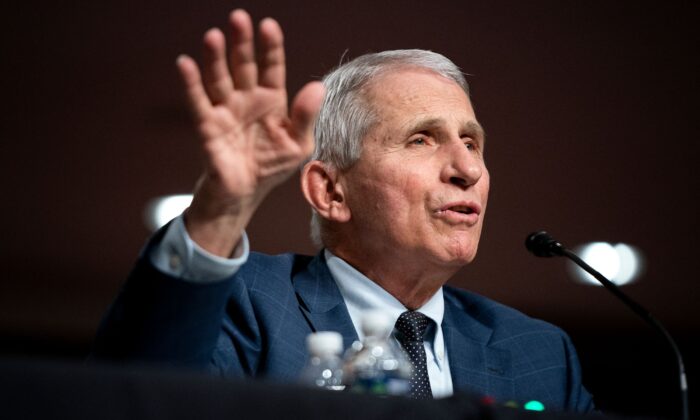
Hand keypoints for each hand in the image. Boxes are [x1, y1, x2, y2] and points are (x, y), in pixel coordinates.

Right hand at [176, 10, 323, 255]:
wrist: (245, 193)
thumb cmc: (272, 166)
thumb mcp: (298, 144)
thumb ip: (305, 117)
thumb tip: (316, 86)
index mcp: (272, 101)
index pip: (271, 68)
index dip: (270, 48)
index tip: (268, 25)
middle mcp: (247, 99)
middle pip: (243, 66)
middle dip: (241, 43)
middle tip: (238, 18)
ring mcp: (226, 110)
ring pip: (219, 78)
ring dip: (215, 58)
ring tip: (213, 36)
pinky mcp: (208, 127)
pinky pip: (198, 102)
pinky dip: (191, 84)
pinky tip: (185, 64)